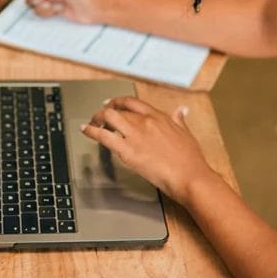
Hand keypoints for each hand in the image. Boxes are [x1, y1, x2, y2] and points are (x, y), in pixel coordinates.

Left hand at [80, 96, 218, 203]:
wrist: (189, 176)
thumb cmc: (190, 160)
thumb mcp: (186, 134)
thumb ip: (179, 120)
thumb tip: (181, 110)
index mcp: (159, 117)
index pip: (134, 102)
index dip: (119, 101)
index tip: (112, 104)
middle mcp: (145, 122)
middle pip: (118, 109)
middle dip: (105, 111)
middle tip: (99, 116)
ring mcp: (135, 135)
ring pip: (108, 117)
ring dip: (96, 118)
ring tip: (91, 124)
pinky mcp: (127, 151)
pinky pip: (104, 136)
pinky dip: (91, 131)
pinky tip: (85, 131)